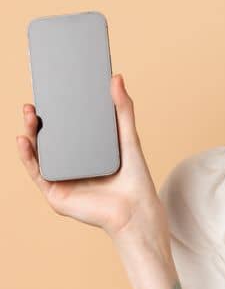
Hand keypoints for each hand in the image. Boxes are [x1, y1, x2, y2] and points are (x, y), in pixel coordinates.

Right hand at [16, 73, 164, 241]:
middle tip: (32, 104)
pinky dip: (28, 156)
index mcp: (85, 151)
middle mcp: (71, 164)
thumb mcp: (128, 138)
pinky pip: (36, 172)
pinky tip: (24, 140)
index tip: (46, 92)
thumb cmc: (135, 179)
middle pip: (47, 140)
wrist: (136, 211)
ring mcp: (61, 178)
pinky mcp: (55, 193)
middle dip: (35, 121)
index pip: (64, 128)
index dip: (52, 112)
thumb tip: (116, 77)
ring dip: (28, 134)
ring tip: (29, 116)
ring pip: (37, 154)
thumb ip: (122, 109)